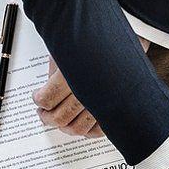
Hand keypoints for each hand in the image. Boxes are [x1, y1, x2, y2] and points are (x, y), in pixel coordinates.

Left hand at [34, 37, 150, 137]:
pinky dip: (87, 131)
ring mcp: (104, 104)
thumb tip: (46, 90)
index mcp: (73, 75)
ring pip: (78, 128)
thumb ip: (56, 72)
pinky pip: (98, 131)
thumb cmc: (98, 39)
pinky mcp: (115, 110)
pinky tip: (80, 123)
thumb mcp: (68, 49)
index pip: (48, 100)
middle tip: (43, 114)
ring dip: (65, 127)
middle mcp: (89, 93)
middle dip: (48, 118)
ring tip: (59, 120)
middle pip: (61, 118)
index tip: (37, 97)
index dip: (39, 101)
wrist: (130, 36)